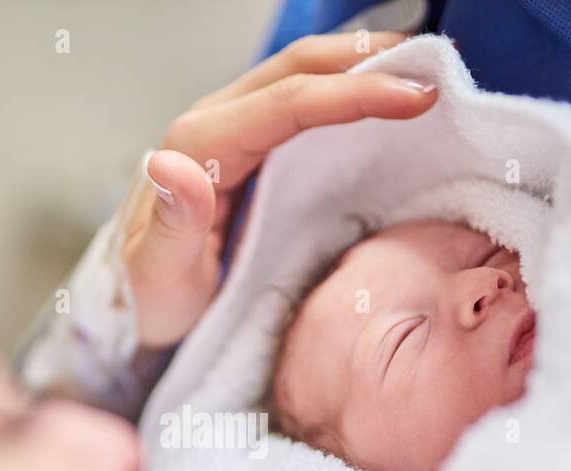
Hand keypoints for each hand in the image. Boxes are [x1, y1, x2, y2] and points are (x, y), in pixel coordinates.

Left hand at [124, 32, 438, 349]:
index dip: (355, 93)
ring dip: (361, 66)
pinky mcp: (247, 147)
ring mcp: (232, 131)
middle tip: (436, 74)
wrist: (134, 308)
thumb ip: (171, 224)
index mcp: (200, 147)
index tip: (417, 97)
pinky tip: (381, 98)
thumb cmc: (150, 298)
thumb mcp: (159, 275)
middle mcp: (214, 124)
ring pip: (301, 74)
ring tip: (422, 73)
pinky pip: (300, 101)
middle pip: (299, 68)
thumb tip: (174, 164)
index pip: (288, 102)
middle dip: (369, 62)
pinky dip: (346, 90)